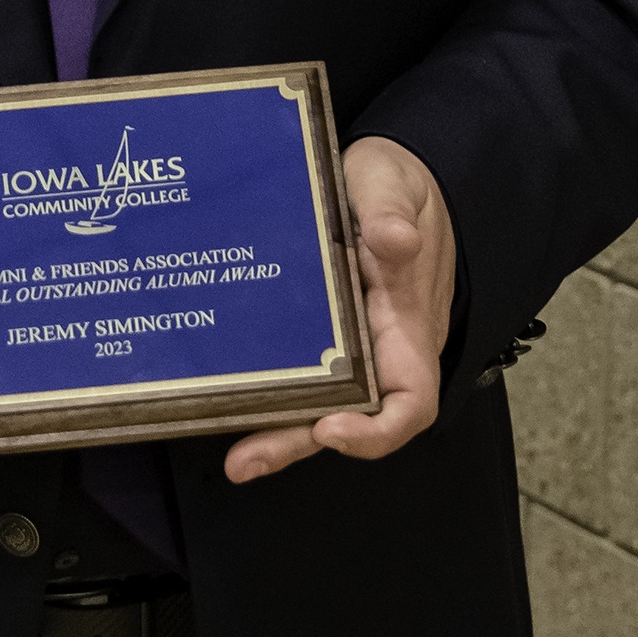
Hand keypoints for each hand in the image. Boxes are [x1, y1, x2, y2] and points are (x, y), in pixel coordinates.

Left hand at [224, 135, 457, 483]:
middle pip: (350, 417)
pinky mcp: (321, 331)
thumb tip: (396, 240)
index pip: (411, 400)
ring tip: (232, 454)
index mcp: (407, 322)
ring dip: (276, 429)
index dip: (377, 430)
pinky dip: (268, 390)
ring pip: (317, 402)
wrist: (388, 177)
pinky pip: (298, 371)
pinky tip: (226, 397)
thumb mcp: (393, 184)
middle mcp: (381, 347)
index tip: (332, 427)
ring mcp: (350, 344)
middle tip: (245, 459)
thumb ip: (391, 212)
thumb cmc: (398, 184)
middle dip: (299, 442)